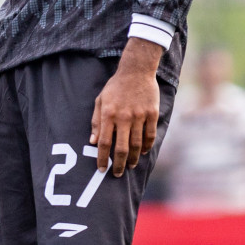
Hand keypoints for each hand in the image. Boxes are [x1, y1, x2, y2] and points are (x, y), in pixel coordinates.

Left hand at [91, 39, 162, 176]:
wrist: (136, 71)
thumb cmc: (115, 87)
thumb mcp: (100, 101)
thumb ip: (96, 121)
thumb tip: (93, 142)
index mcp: (109, 114)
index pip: (104, 142)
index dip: (102, 158)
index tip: (101, 169)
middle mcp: (124, 117)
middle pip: (121, 148)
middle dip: (118, 164)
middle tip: (117, 174)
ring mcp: (139, 116)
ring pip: (137, 144)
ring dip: (133, 158)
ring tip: (130, 166)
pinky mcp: (152, 114)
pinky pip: (150, 135)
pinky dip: (146, 146)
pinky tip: (143, 152)